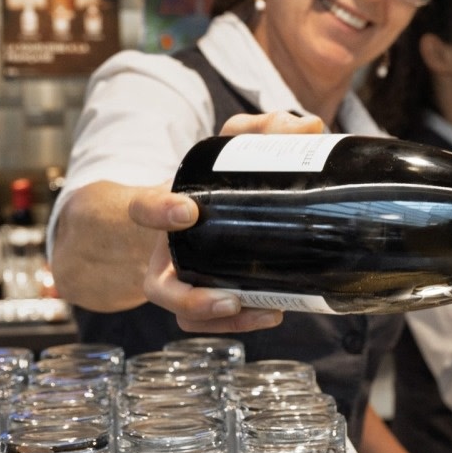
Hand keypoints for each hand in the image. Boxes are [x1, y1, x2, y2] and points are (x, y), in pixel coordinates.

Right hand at [132, 109, 328, 332]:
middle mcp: (166, 251)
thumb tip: (309, 127)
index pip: (142, 210)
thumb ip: (265, 129)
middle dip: (189, 299)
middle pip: (159, 288)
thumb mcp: (233, 144)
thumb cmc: (215, 178)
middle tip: (228, 298)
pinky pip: (208, 323)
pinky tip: (272, 313)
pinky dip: (237, 325)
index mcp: (163, 208)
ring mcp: (181, 278)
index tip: (188, 211)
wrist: (197, 206)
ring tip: (260, 312)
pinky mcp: (203, 296)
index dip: (158, 212)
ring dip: (218, 321)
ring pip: (184, 314)